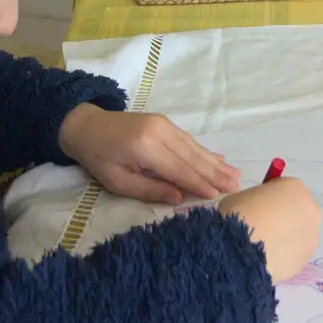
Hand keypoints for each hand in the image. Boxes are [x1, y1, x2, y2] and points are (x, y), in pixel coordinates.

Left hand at [58, 104, 240, 203]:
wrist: (86, 126)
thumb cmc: (99, 158)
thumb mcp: (118, 181)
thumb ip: (149, 190)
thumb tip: (179, 199)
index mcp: (145, 148)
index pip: (179, 170)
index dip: (199, 184)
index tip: (219, 195)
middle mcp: (159, 132)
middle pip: (192, 157)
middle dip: (215, 173)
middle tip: (236, 186)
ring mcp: (163, 124)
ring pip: (194, 147)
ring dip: (215, 162)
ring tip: (235, 175)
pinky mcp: (164, 122)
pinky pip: (188, 140)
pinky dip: (204, 151)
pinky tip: (219, 159)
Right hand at [218, 179, 321, 283]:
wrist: (242, 251)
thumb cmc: (239, 215)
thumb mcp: (241, 196)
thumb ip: (258, 200)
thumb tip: (259, 210)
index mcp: (296, 188)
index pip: (286, 188)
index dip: (272, 197)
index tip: (258, 206)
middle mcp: (311, 210)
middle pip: (299, 211)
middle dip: (285, 217)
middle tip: (263, 227)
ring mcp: (312, 236)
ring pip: (300, 235)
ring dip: (287, 238)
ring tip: (264, 248)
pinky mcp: (306, 259)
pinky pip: (295, 254)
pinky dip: (285, 256)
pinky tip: (268, 260)